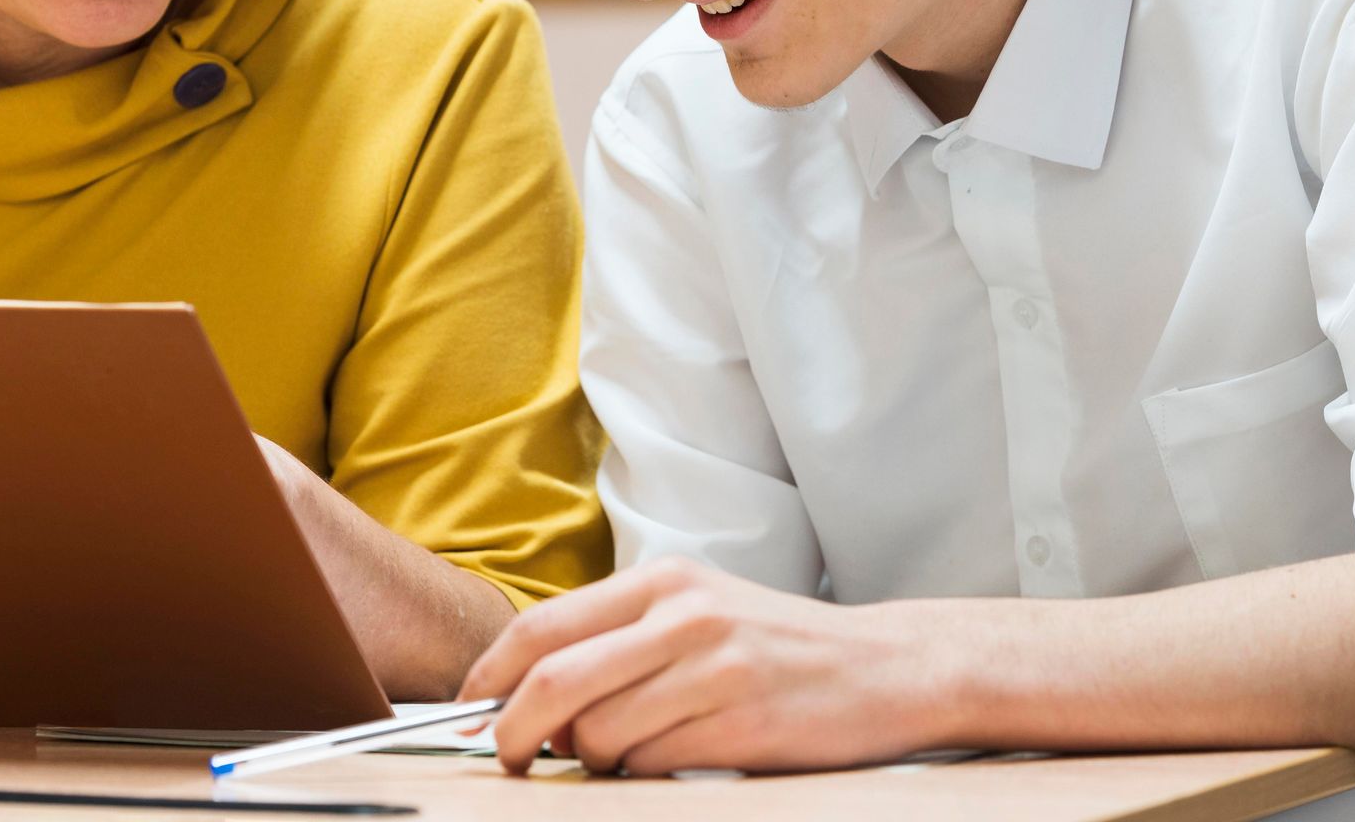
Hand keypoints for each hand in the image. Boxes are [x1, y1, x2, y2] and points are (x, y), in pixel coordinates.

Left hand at [458, 557, 956, 774]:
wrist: (886, 667)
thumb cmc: (777, 644)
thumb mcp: (695, 613)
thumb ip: (619, 641)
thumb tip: (531, 699)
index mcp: (660, 580)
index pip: (541, 627)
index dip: (489, 676)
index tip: (468, 712)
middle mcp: (680, 614)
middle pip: (552, 682)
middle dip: (513, 732)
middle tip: (512, 759)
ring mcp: (711, 666)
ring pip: (599, 734)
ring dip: (590, 762)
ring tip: (622, 756)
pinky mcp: (740, 721)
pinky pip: (652, 765)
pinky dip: (642, 775)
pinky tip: (671, 759)